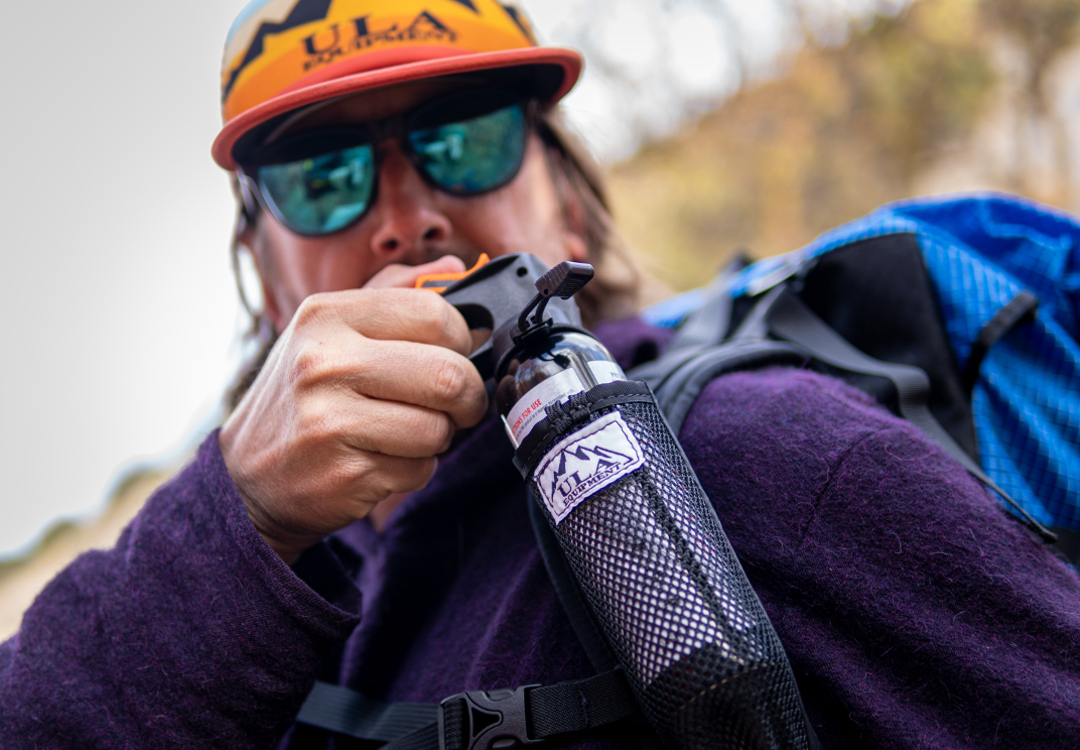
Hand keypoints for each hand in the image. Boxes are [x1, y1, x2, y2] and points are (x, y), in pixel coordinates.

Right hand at [219, 257, 488, 564]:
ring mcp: (331, 421)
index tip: (454, 355)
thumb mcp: (331, 331)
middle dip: (468, 396)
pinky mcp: (344, 473)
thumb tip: (456, 267)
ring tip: (406, 432)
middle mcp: (324, 363)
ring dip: (439, 437)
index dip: (461, 338)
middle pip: (448, 374)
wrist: (247, 475)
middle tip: (457, 405)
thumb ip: (393, 294)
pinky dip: (414, 469)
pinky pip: (420, 469)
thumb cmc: (303, 396)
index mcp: (327, 315)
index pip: (434, 313)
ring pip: (440, 428)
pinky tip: (381, 459)